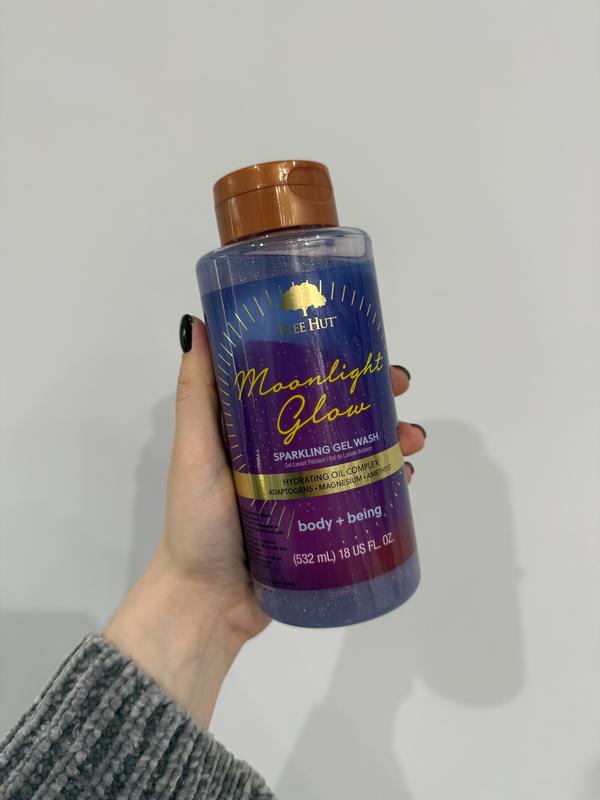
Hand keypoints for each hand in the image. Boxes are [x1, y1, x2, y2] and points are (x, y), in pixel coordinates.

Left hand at [104, 315, 425, 727]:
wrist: (207, 605)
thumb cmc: (196, 523)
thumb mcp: (193, 452)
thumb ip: (196, 394)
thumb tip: (197, 323)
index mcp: (253, 431)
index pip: (299, 381)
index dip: (333, 360)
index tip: (362, 344)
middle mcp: (284, 455)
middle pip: (338, 414)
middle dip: (376, 396)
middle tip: (402, 389)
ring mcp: (306, 491)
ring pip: (358, 453)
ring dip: (392, 439)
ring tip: (414, 440)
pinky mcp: (323, 526)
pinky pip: (362, 497)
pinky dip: (389, 483)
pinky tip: (407, 478)